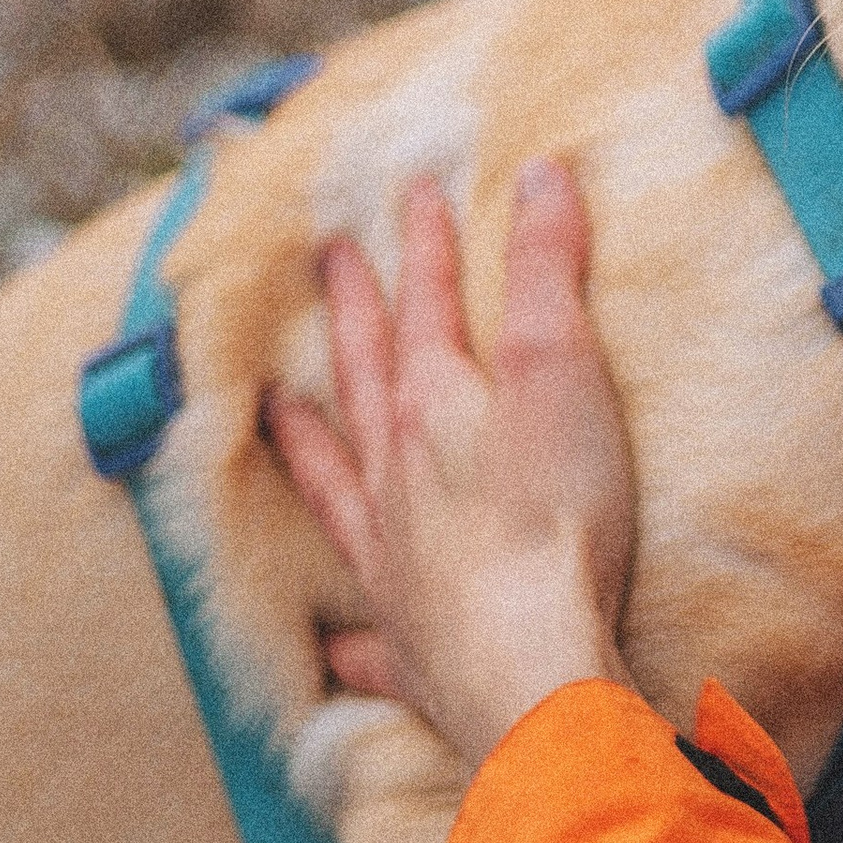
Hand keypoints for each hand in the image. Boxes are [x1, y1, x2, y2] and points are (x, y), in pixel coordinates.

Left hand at [267, 160, 638, 769]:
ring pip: (338, 492)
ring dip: (309, 447)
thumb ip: (549, 272)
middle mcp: (396, 484)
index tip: (410, 195)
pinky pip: (367, 639)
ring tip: (278, 413)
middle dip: (351, 318)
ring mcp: (396, 569)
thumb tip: (539, 174)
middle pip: (365, 384)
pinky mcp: (414, 650)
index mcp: (434, 412)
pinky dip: (350, 635)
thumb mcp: (564, 371)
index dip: (423, 248)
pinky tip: (334, 640)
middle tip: (326, 266)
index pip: (425, 310)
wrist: (530, 668)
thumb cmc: (553, 519)